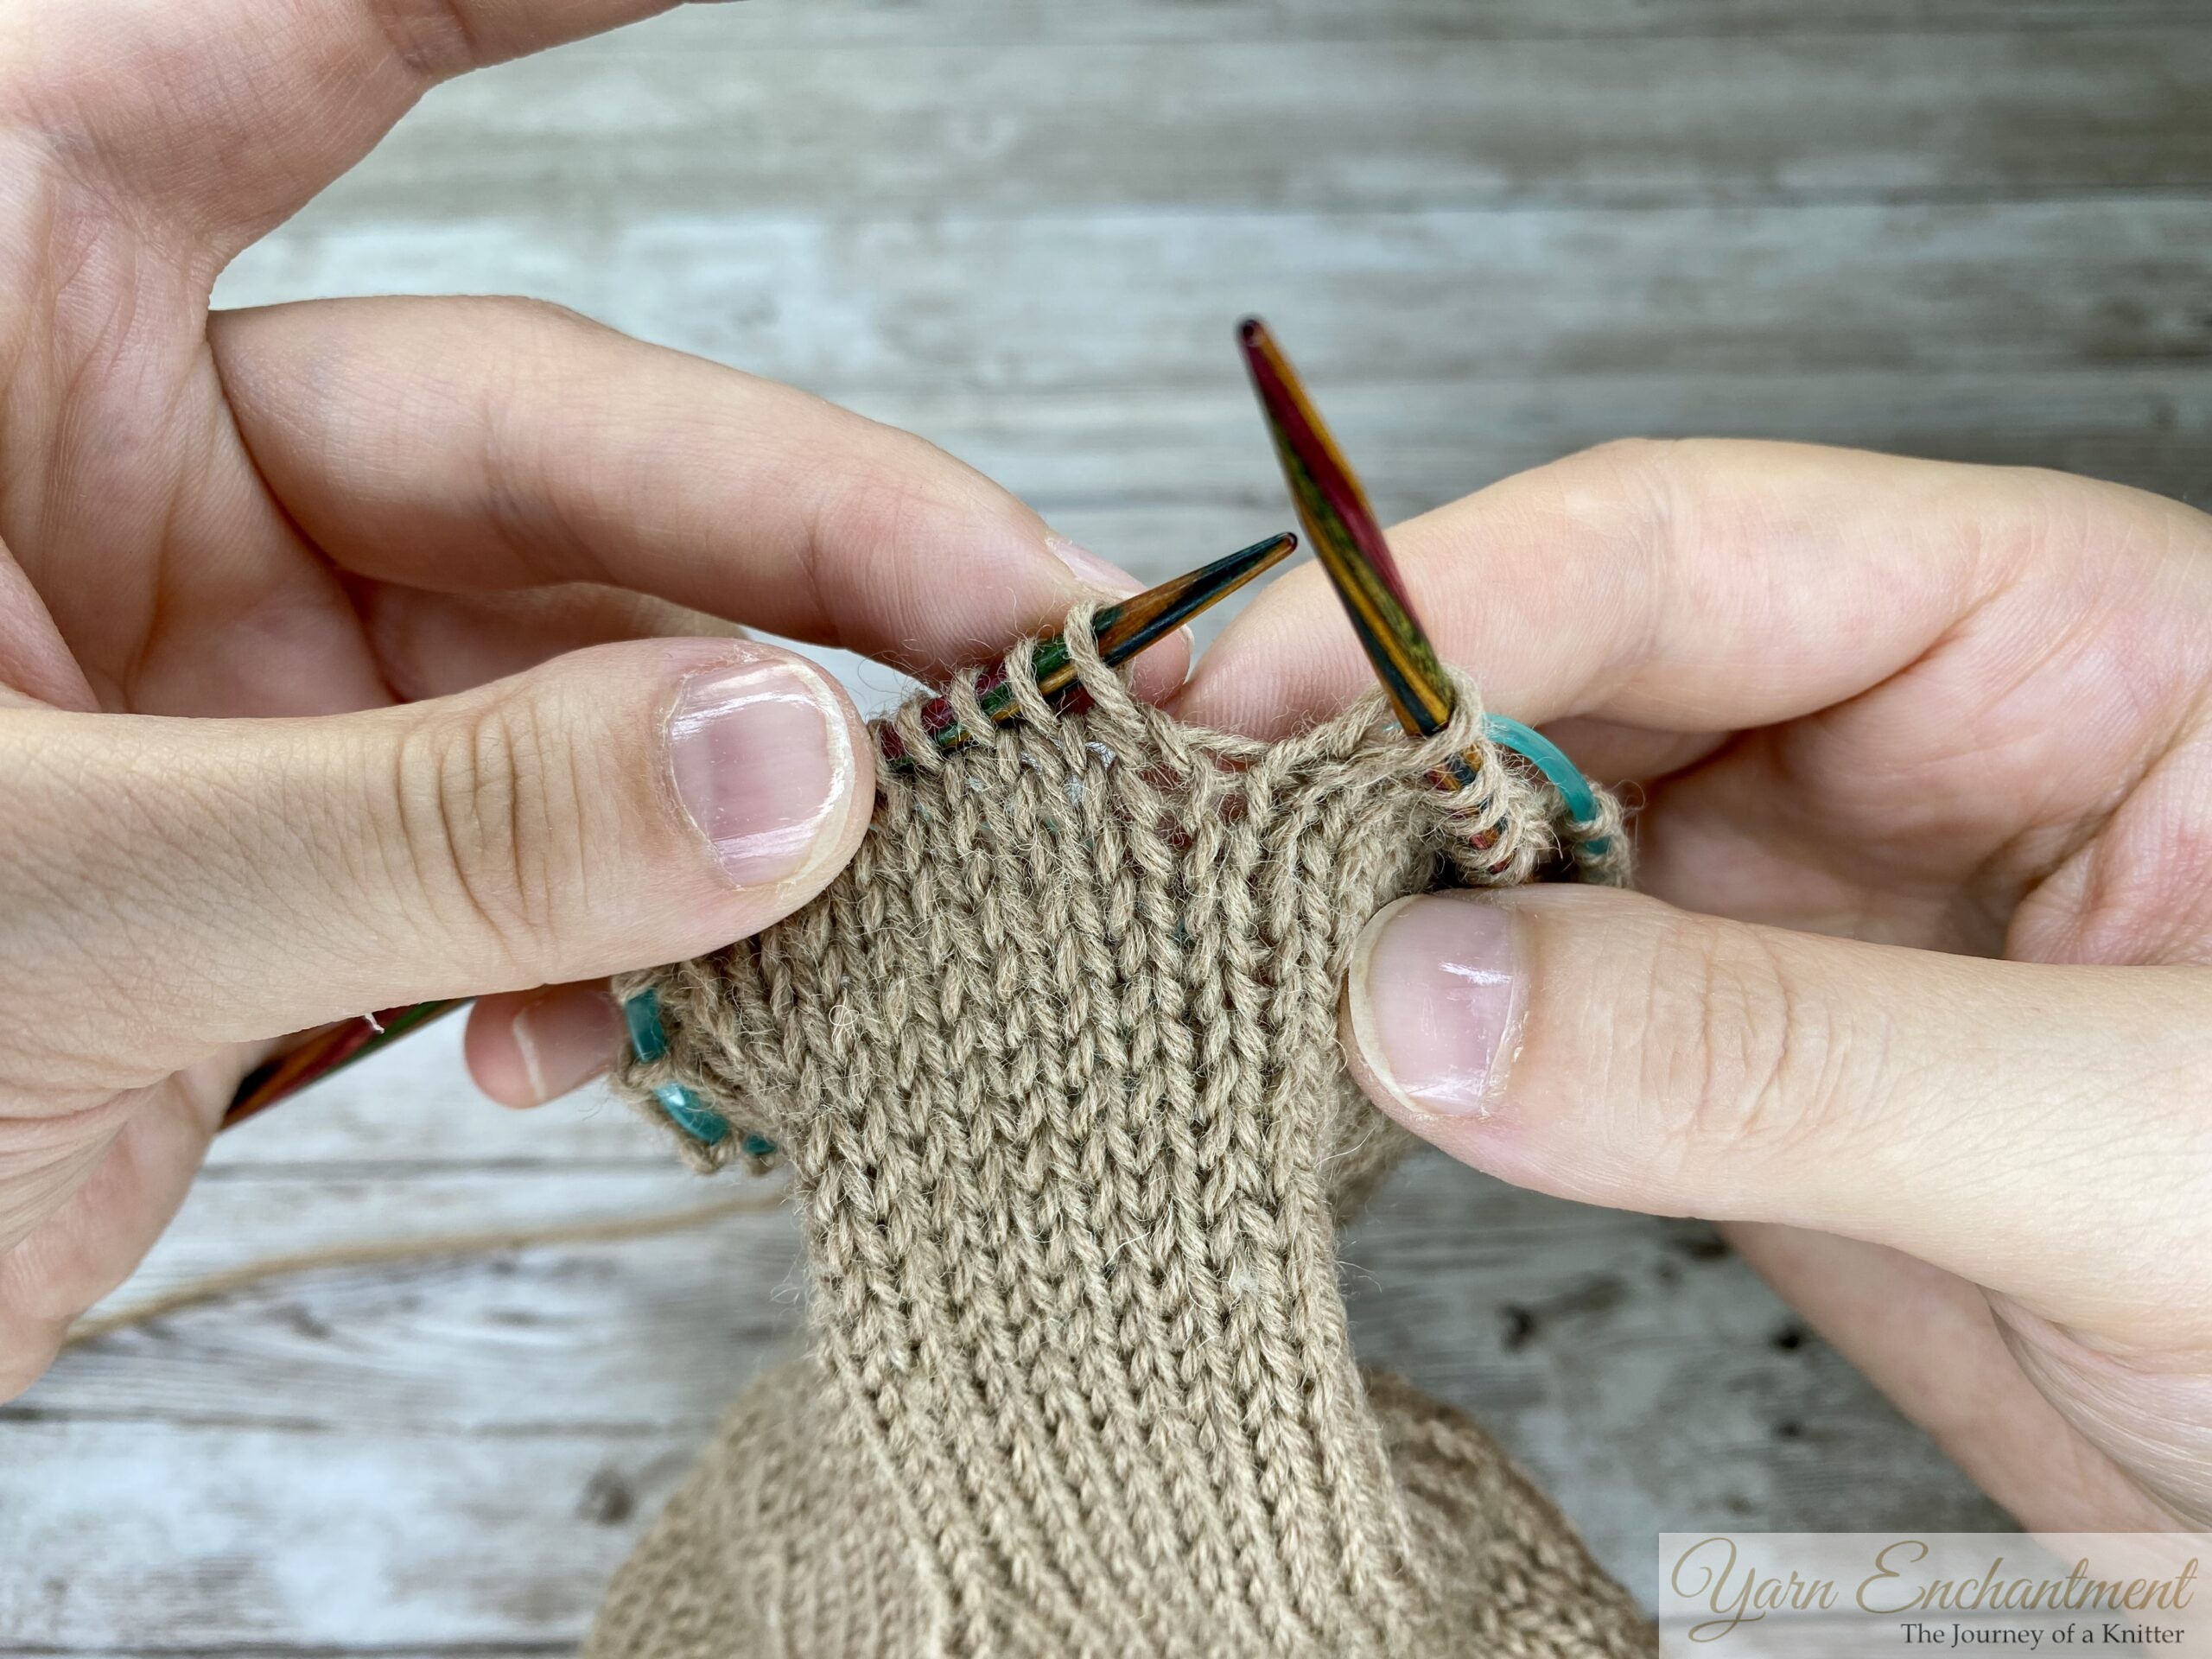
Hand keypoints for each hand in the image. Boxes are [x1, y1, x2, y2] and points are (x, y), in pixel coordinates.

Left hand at [0, 0, 1163, 1397]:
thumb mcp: (49, 893)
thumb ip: (423, 829)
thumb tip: (801, 770)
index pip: (295, 46)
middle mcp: (136, 460)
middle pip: (553, 448)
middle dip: (809, 554)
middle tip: (1042, 641)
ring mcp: (241, 663)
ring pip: (586, 676)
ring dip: (740, 798)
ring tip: (884, 892)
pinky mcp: (307, 846)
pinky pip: (541, 855)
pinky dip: (612, 953)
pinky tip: (602, 1044)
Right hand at [1177, 440, 2211, 1530]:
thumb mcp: (2147, 1145)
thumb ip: (1786, 1058)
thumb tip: (1429, 1005)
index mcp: (2065, 642)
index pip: (1687, 549)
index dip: (1436, 601)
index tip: (1240, 692)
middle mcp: (1917, 747)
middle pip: (1569, 668)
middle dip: (1361, 729)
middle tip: (1169, 813)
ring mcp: (1814, 914)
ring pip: (1523, 837)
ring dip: (1367, 877)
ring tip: (1205, 919)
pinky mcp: (1745, 1073)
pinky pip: (1537, 1006)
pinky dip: (1415, 1019)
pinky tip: (1318, 1033)